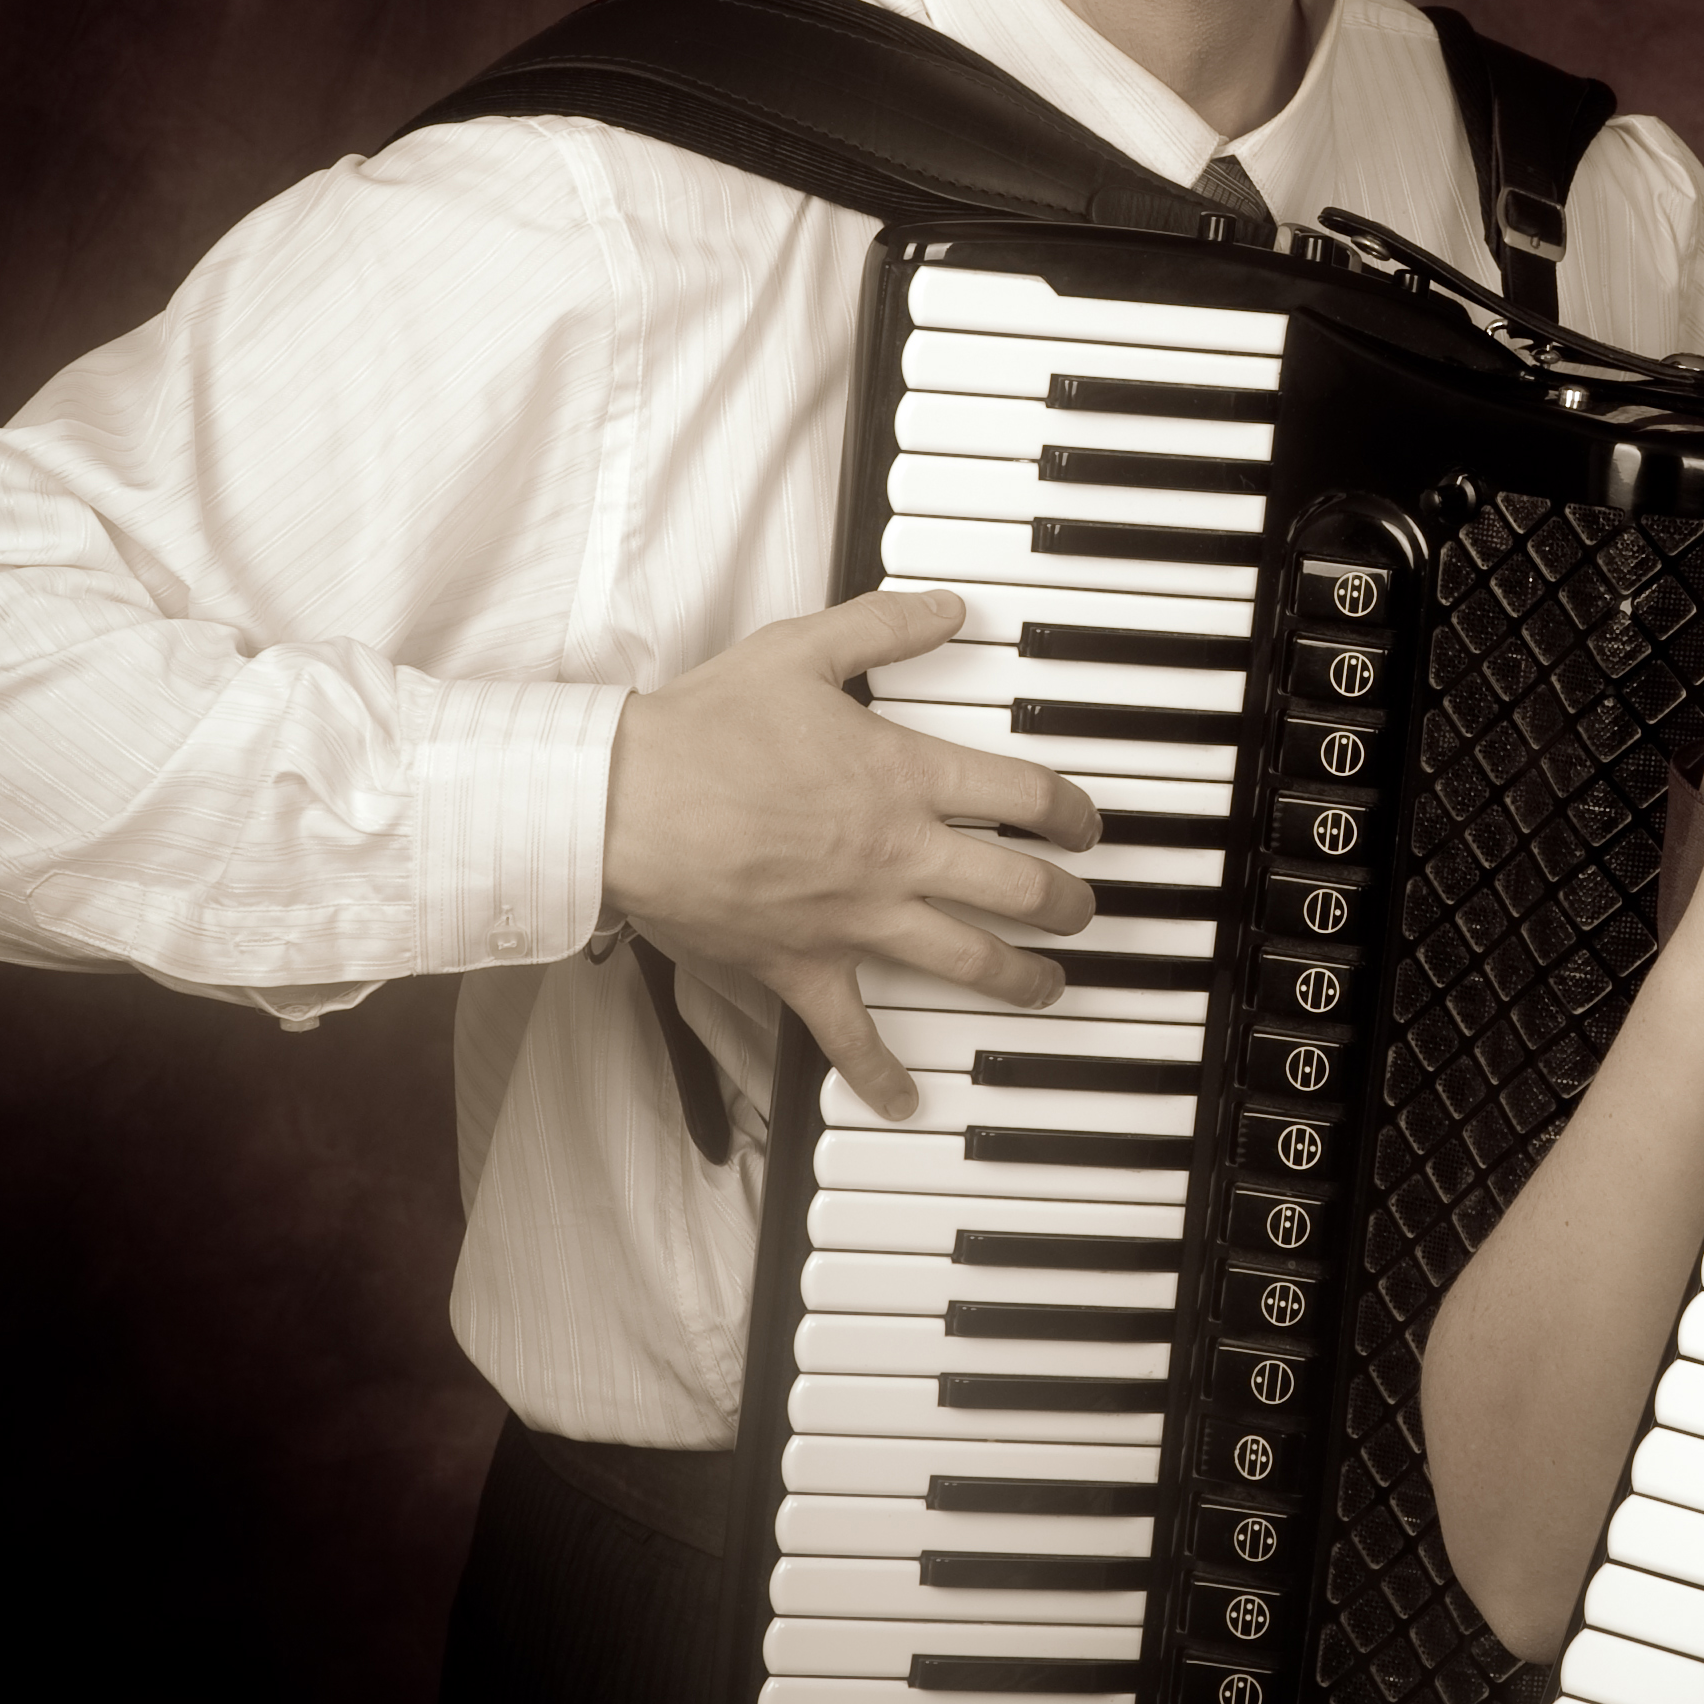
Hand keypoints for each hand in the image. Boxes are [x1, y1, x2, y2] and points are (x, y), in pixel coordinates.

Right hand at [603, 586, 1100, 1117]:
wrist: (618, 803)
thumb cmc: (700, 731)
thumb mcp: (800, 651)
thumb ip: (882, 628)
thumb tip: (949, 606)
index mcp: (904, 778)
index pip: (1025, 797)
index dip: (1072, 812)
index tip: (1086, 825)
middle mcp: (895, 855)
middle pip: (1018, 888)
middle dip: (1067, 903)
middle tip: (1084, 910)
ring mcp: (853, 919)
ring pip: (967, 961)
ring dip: (1021, 979)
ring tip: (1049, 988)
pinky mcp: (800, 966)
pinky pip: (851, 1033)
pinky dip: (880, 1073)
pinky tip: (906, 1097)